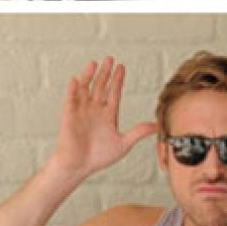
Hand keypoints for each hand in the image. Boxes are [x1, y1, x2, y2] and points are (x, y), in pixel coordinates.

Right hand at [49, 57, 155, 180]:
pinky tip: (76, 79)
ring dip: (89, 76)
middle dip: (105, 73)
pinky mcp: (69, 116)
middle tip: (110, 58)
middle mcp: (95, 110)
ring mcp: (82, 111)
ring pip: (86, 89)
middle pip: (100, 86)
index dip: (117, 80)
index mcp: (108, 115)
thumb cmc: (98, 157)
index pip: (114, 93)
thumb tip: (157, 126)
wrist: (78, 167)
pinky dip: (72, 89)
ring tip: (94, 63)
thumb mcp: (123, 144)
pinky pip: (70, 99)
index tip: (122, 67)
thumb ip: (138, 132)